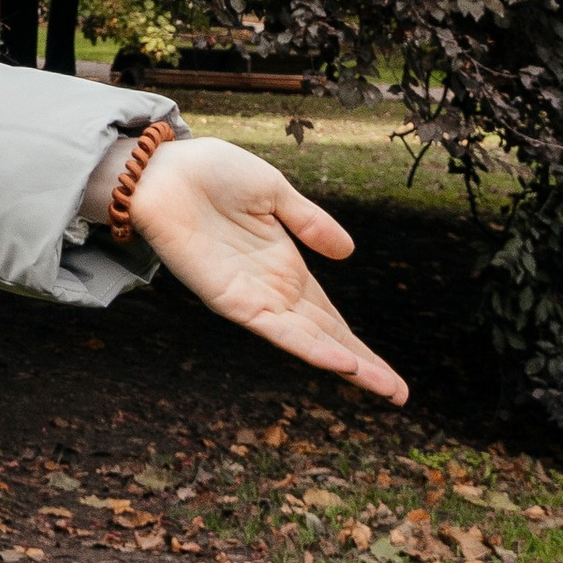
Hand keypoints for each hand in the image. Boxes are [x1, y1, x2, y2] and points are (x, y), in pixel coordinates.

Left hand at [128, 134, 408, 404]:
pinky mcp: (229, 299)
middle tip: (400, 394)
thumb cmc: (211, 173)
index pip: (330, 317)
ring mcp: (252, 298)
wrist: (162, 168)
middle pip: (326, 336)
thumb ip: (309, 222)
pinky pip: (276, 329)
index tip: (388, 374)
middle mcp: (272, 290)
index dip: (359, 343)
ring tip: (382, 386)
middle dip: (362, 366)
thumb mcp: (274, 192)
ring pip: (307, 341)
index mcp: (285, 267)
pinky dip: (309, 346)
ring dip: (344, 363)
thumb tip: (349, 252)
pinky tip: (340, 361)